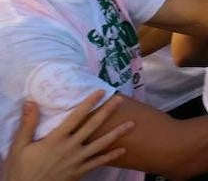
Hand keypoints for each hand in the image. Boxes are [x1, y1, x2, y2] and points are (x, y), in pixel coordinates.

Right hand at [5, 91, 132, 180]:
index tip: (100, 91)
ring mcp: (77, 160)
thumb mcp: (19, 146)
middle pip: (93, 126)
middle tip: (120, 100)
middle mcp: (70, 147)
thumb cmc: (21, 169)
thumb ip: (28, 124)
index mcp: (56, 139)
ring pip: (101, 144)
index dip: (89, 103)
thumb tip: (31, 102)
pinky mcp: (79, 172)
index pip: (76, 116)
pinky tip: (123, 150)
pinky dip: (111, 157)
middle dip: (107, 112)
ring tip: (132, 124)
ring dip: (117, 133)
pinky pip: (98, 163)